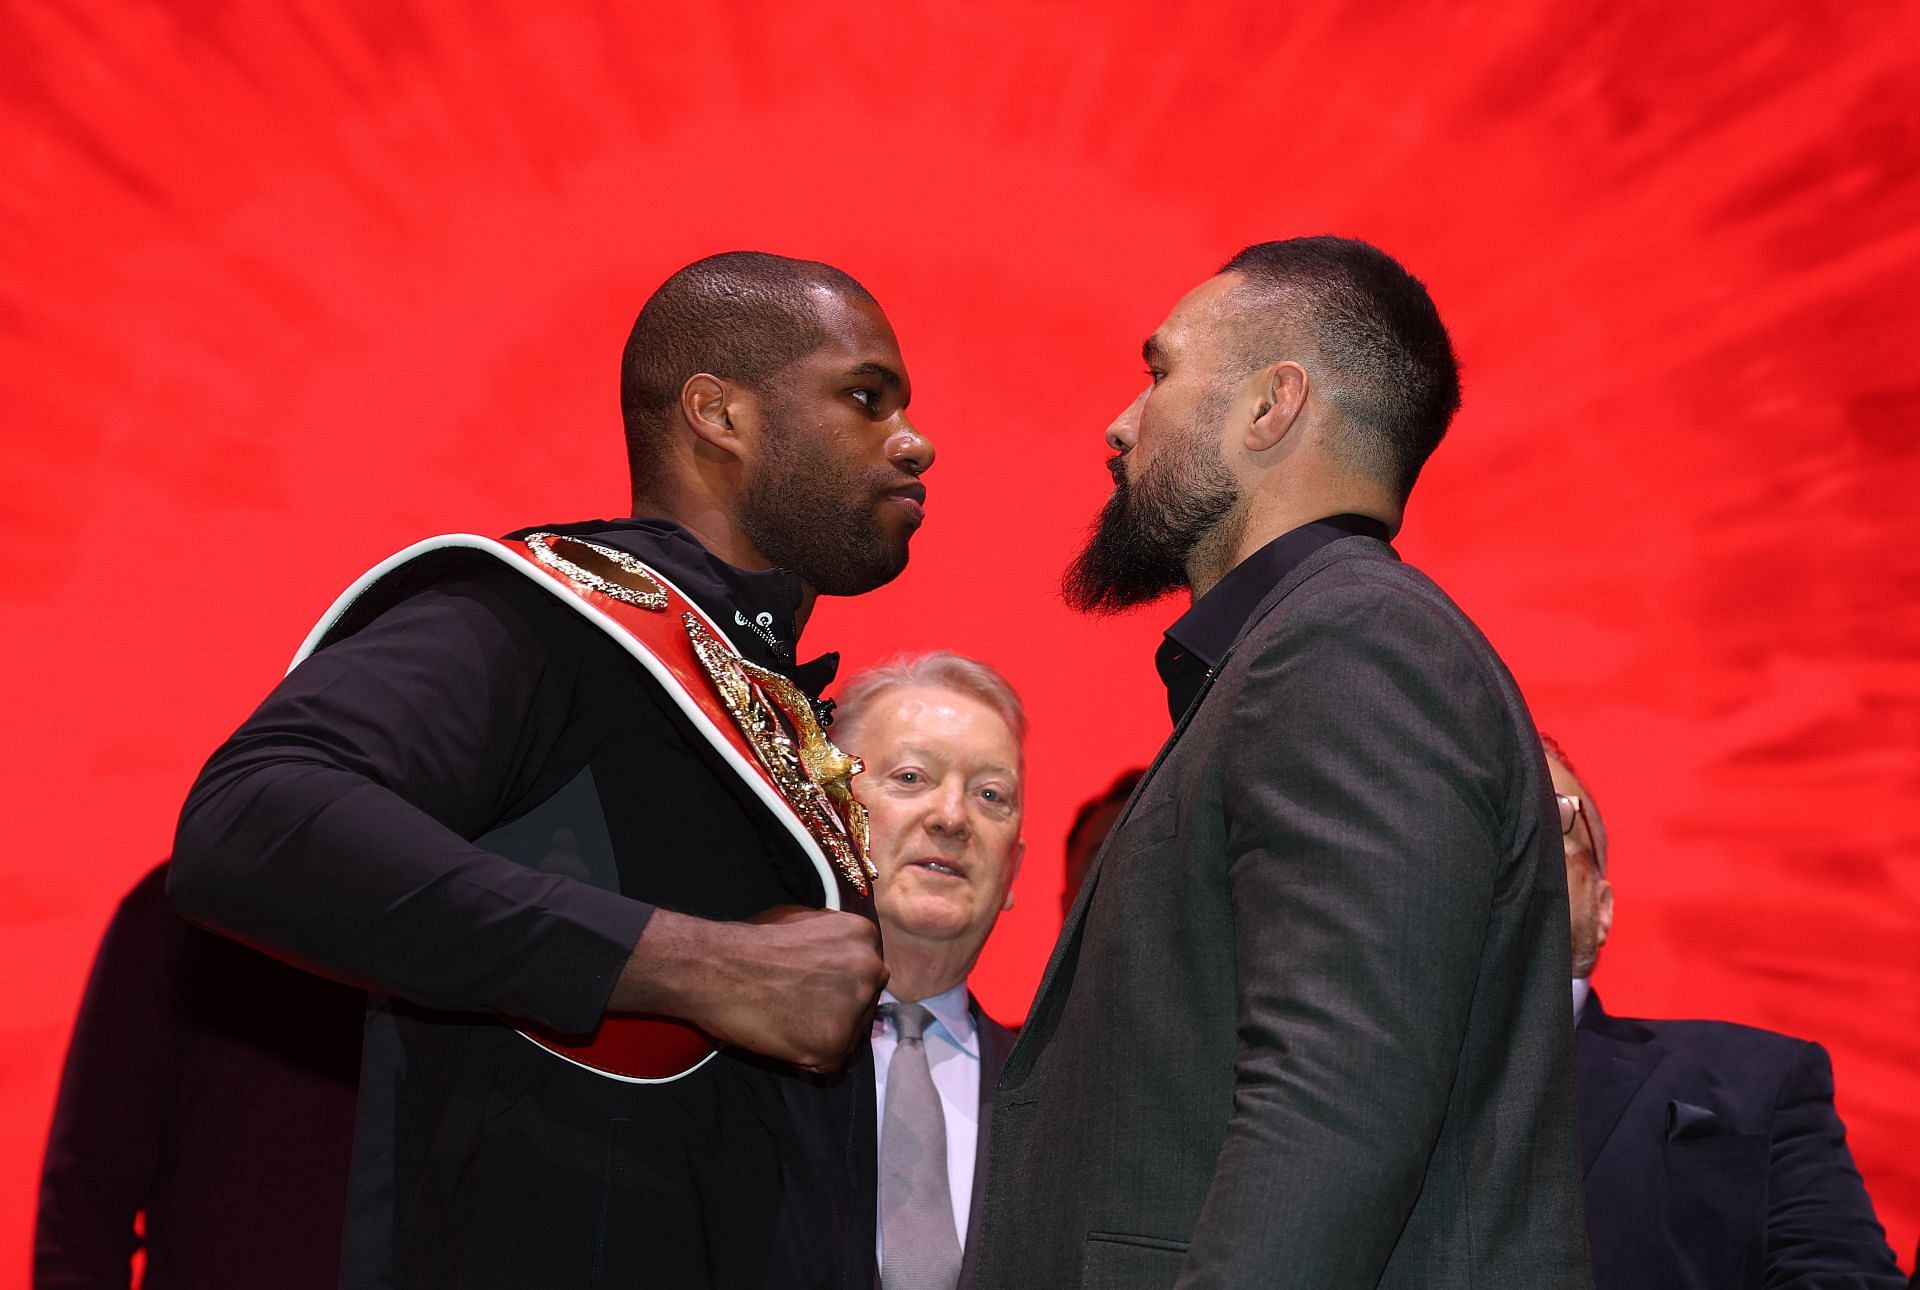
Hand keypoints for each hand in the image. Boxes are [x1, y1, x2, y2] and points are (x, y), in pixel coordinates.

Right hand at [610, 905, 887, 1072]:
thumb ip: (832, 939)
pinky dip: (809, 1056)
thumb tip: (841, 955)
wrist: (716, 968)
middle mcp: (870, 971)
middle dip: (840, 1006)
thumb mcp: (803, 919)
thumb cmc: (751, 942)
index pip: (866, 969)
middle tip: (802, 1006)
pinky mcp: (835, 1046)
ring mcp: (855, 1010)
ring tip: (789, 1020)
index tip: (817, 987)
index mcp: (863, 936)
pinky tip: (785, 1037)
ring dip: (826, 1032)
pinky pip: (831, 1061)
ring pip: (851, 1032)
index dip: (841, 982)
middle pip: (866, 1000)